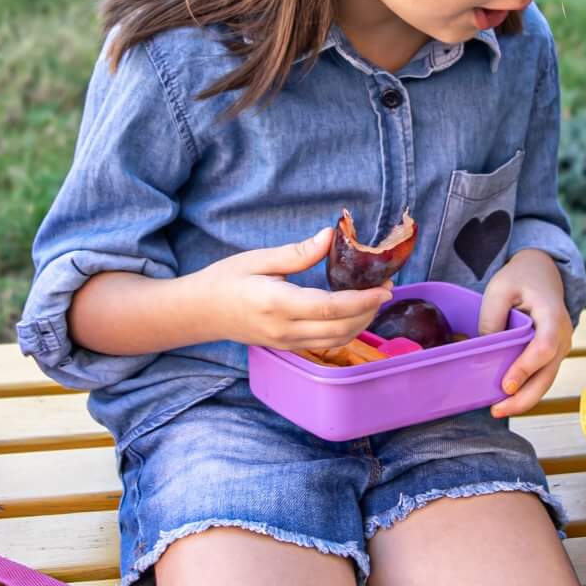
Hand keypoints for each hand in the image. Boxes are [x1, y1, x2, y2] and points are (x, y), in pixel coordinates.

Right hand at [188, 228, 391, 349]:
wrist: (199, 312)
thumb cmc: (225, 280)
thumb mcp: (258, 259)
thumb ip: (297, 253)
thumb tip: (330, 237)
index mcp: (277, 304)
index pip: (331, 308)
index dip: (363, 300)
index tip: (385, 288)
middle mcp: (285, 330)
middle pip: (341, 329)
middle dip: (369, 310)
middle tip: (386, 287)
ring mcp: (286, 343)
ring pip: (337, 340)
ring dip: (361, 322)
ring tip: (374, 298)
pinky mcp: (287, 347)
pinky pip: (325, 344)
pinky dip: (346, 330)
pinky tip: (353, 312)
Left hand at [480, 249, 568, 417]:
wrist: (542, 273)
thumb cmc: (521, 279)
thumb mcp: (499, 288)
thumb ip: (491, 317)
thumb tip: (485, 351)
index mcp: (553, 316)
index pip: (544, 347)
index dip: (525, 368)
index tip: (505, 385)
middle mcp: (563, 336)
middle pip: (548, 374)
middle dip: (524, 397)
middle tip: (497, 410)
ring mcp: (561, 348)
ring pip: (546, 381)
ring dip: (524, 399)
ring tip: (496, 410)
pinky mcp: (552, 355)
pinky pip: (542, 377)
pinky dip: (526, 391)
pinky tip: (505, 400)